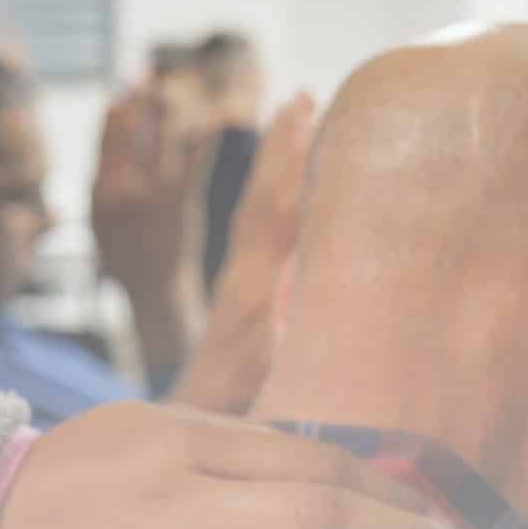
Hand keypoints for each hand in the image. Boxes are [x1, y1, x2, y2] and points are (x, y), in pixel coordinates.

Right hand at [91, 88, 198, 295]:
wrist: (157, 286)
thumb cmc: (123, 251)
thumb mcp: (98, 216)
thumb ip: (102, 174)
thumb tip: (111, 128)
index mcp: (102, 191)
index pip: (108, 136)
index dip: (117, 107)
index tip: (123, 88)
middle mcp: (129, 187)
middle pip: (136, 128)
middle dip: (142, 98)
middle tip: (147, 76)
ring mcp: (159, 191)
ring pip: (165, 135)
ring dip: (169, 107)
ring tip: (169, 90)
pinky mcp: (186, 197)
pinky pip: (195, 155)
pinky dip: (202, 132)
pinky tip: (209, 115)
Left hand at [171, 92, 315, 412]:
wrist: (195, 434)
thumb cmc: (242, 416)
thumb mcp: (277, 384)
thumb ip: (302, 347)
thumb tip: (332, 304)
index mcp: (253, 291)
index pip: (274, 214)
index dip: (293, 166)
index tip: (310, 120)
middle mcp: (242, 277)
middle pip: (261, 196)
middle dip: (283, 145)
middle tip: (301, 94)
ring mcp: (238, 282)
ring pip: (254, 206)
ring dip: (273, 159)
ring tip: (290, 112)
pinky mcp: (240, 292)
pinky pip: (254, 226)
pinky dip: (271, 190)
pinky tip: (286, 174)